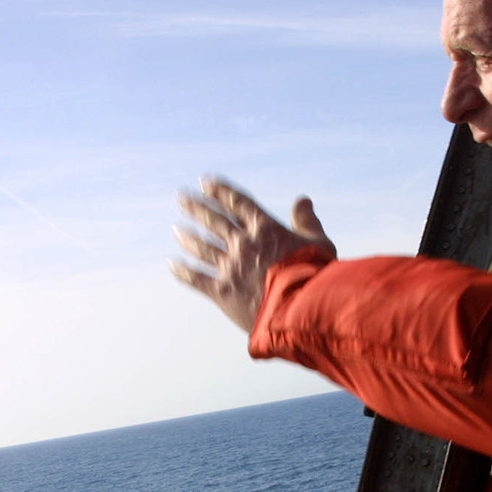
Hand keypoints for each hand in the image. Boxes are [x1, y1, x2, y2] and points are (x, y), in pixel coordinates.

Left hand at [171, 176, 336, 331]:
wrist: (301, 309)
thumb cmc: (314, 275)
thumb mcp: (319, 242)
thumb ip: (307, 221)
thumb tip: (302, 199)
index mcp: (265, 229)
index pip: (238, 203)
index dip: (220, 191)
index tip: (205, 183)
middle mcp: (243, 243)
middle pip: (213, 221)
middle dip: (196, 207)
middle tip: (181, 197)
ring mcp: (230, 267)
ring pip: (202, 247)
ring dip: (188, 237)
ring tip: (176, 229)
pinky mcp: (223, 291)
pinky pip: (197, 278)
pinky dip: (183, 271)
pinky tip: (172, 264)